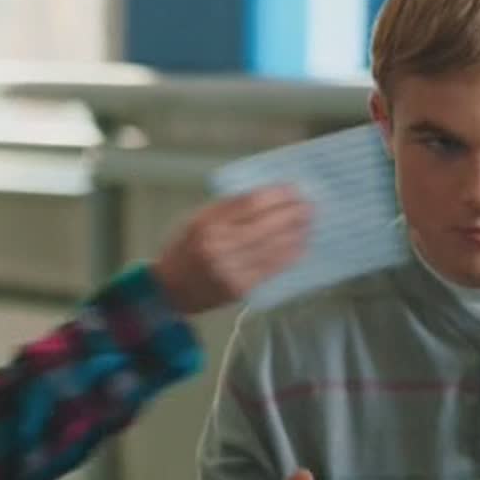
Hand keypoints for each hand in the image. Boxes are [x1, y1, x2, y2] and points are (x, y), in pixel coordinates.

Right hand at [152, 186, 310, 314]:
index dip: (276, 195)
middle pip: (266, 225)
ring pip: (273, 248)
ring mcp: (231, 269)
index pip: (250, 204)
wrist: (168, 290)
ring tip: (310, 223)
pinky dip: (289, 256)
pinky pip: (271, 269)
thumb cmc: (183, 250)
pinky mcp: (240, 288)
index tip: (293, 190)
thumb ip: (227, 208)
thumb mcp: (196, 220)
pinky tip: (300, 246)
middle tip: (310, 205)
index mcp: (208, 224)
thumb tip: (265, 197)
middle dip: (292, 213)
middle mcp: (219, 246)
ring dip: (296, 234)